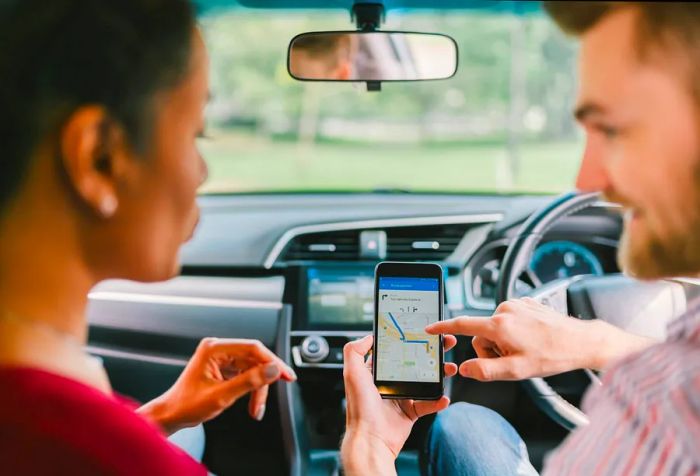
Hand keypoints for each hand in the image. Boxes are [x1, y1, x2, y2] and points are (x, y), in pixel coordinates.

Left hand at [138, 337, 295, 433]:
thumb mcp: (221, 396)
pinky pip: (245, 374)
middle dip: (264, 380)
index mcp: (214, 348)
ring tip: (256, 409)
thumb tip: (273, 370)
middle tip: (276, 393)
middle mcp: (218, 349)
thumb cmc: (187, 405)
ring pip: (252, 368)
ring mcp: (220, 358)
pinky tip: (251, 403)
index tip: (286, 374)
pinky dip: (251, 389)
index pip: (253, 348)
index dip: (273, 361)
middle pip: (254, 359)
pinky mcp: (223, 367)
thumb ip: (249, 381)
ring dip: (258, 388)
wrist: (171, 415)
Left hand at [341, 334, 456, 475]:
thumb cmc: (360, 408)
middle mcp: (388, 383)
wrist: (371, 440)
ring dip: (439, 374)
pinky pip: (428, 403)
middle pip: (413, 363)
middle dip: (430, 354)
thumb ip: (355, 351)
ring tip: (449, 369)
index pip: (394, 351)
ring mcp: (400, 398)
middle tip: (444, 345)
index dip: (408, 341)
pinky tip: (443, 397)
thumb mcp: (352, 374)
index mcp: (375, 373)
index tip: (422, 332)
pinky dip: (437, 400)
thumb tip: (367, 337)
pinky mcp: (410, 412)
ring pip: (424, 381)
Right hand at [426, 298, 654, 380]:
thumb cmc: (552, 355)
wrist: (580, 342)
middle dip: (491, 348)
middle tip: (512, 358)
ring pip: (495, 327)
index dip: (443, 328)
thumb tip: (465, 369)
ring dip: (504, 341)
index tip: (430, 328)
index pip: (462, 324)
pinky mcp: (526, 303)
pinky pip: (509, 320)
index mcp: (499, 325)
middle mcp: (505, 309)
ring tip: (526, 349)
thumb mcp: (516, 371)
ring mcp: (516, 304)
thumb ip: (485, 370)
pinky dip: (514, 331)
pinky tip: (531, 339)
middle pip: (481, 332)